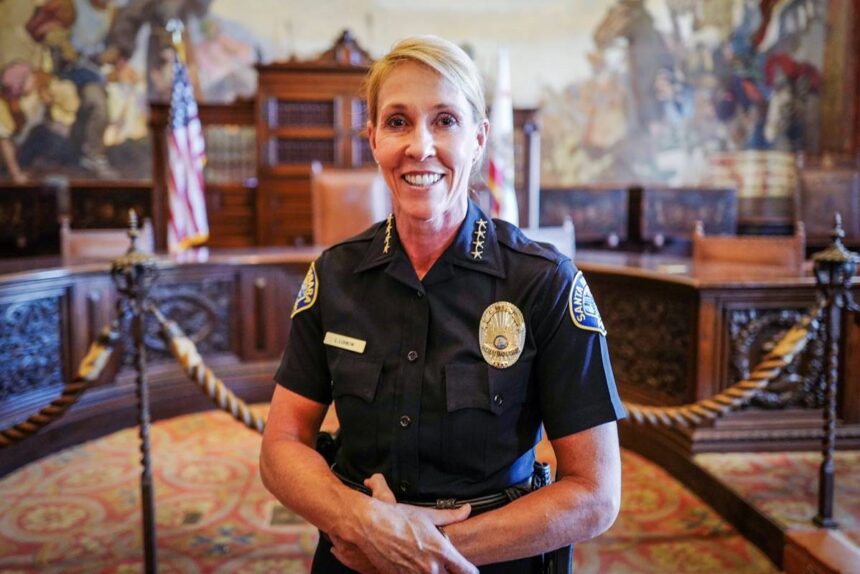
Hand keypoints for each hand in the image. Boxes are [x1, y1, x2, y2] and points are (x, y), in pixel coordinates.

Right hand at [331, 473, 477, 573]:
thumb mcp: (427, 515)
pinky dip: (416, 573)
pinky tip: (413, 566)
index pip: (467, 571)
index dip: (469, 569)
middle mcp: (430, 568)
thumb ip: (450, 516)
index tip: (468, 568)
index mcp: (441, 551)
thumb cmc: (399, 518)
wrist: (371, 527)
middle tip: (447, 566)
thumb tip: (467, 510)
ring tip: (426, 563)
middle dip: (450, 572)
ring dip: (433, 573)